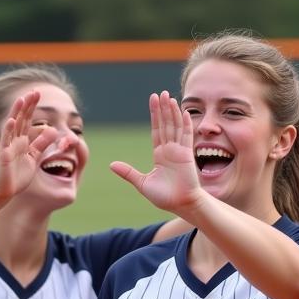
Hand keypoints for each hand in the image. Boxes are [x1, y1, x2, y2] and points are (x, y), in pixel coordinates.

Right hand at [0, 90, 59, 202]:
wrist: (4, 192)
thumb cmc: (17, 177)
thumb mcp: (34, 158)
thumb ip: (42, 144)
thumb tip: (54, 131)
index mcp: (22, 141)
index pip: (28, 120)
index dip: (32, 107)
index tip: (38, 94)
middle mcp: (14, 141)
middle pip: (21, 119)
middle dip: (28, 106)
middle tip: (34, 91)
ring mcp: (8, 147)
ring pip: (12, 126)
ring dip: (16, 113)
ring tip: (22, 100)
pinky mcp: (3, 155)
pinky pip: (6, 141)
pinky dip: (8, 131)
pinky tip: (11, 120)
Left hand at [110, 92, 202, 219]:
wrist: (180, 205)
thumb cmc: (164, 197)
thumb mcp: (142, 183)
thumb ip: (128, 172)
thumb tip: (111, 165)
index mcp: (160, 155)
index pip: (156, 130)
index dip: (155, 115)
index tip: (153, 101)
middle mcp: (170, 150)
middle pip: (166, 124)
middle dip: (163, 109)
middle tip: (160, 93)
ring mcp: (180, 151)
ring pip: (175, 127)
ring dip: (173, 112)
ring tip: (169, 97)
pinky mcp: (187, 155)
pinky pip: (186, 136)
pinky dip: (185, 124)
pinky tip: (183, 112)